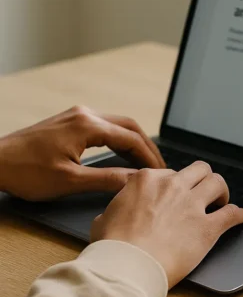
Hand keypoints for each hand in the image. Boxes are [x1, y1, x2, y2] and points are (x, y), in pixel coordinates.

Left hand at [0, 106, 164, 200]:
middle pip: (128, 126)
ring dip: (133, 143)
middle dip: (147, 147)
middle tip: (161, 168)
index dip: (150, 158)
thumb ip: (108, 179)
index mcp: (87, 125)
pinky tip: (121, 156)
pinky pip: (103, 127)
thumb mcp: (70, 181)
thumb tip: (136, 181)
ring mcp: (75, 116)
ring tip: (145, 164)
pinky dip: (118, 140)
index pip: (131, 138)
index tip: (162, 174)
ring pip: (116, 125)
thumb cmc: (26, 172)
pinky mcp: (68, 122)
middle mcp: (84, 114)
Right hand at [91, 164, 242, 286]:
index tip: (176, 195)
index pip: (169, 173)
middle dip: (203, 179)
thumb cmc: (112, 248)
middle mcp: (172, 187)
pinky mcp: (207, 228)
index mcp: (147, 180)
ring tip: (221, 202)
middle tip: (204, 192)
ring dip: (222, 191)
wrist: (127, 267)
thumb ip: (116, 209)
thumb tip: (113, 214)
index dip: (174, 185)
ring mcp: (191, 206)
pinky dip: (238, 214)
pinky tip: (239, 217)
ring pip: (218, 182)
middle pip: (199, 169)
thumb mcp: (103, 219)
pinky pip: (231, 213)